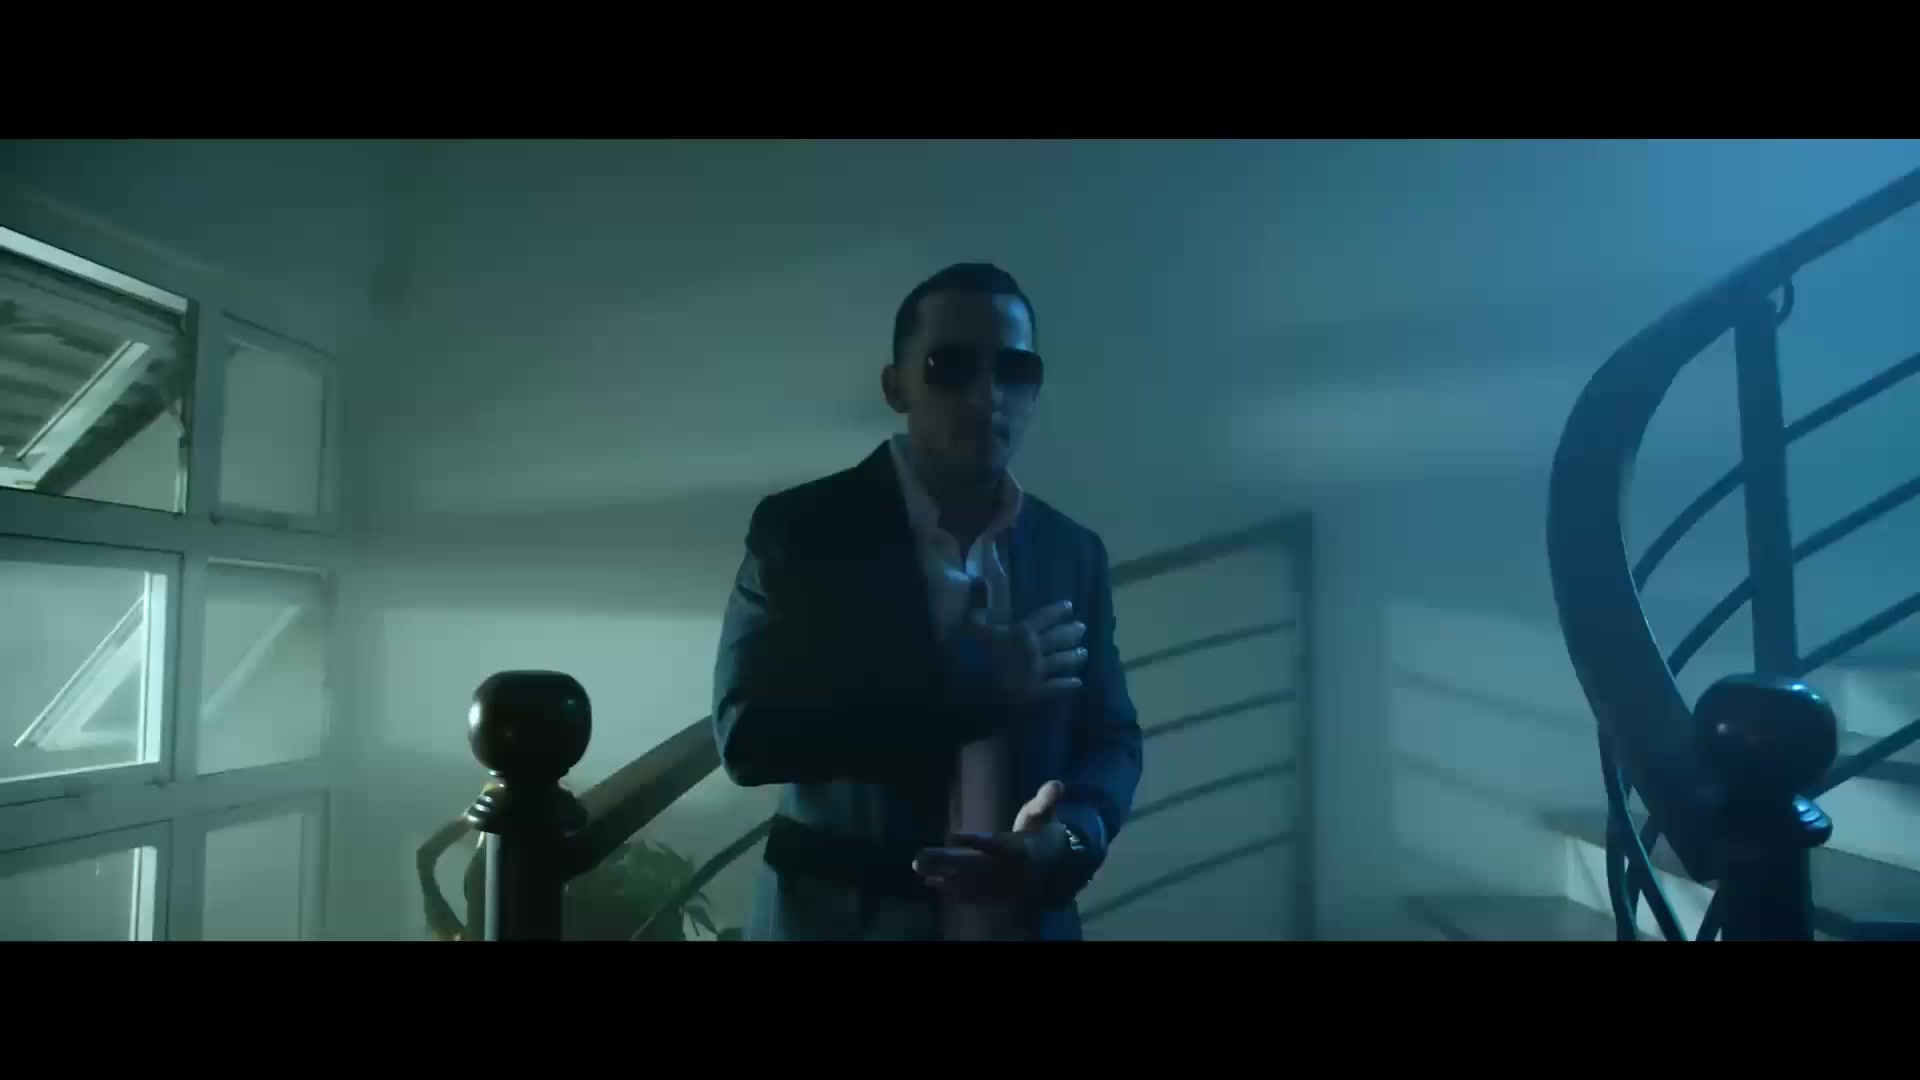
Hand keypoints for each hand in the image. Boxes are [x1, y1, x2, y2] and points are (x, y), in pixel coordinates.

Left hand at [913, 781, 1067, 901]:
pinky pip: (974, 897)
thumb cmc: (1043, 835)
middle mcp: (1009, 869)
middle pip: (974, 866)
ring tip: (919, 869)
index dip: (973, 840)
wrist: (1060, 869)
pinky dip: (954, 893)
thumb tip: (1056, 783)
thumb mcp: (1046, 815)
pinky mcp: (998, 897)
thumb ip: (1047, 800)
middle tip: (918, 858)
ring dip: (944, 877)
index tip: (949, 836)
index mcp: (1020, 847)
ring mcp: (1002, 886)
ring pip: (969, 883)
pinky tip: (932, 884)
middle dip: (946, 863)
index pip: (994, 843)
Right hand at [962, 588, 1087, 704]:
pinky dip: (1068, 684)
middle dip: (1072, 632)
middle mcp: (1034, 649)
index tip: (1070, 606)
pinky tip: (1078, 682)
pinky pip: (1056, 687)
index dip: (1059, 610)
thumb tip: (980, 580)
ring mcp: (1036, 671)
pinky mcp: (1034, 691)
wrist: (966, 685)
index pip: (1046, 617)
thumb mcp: (970, 623)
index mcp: (1021, 631)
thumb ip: (979, 602)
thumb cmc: (967, 652)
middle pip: (1059, 638)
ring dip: (1075, 657)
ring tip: (1084, 653)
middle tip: (1083, 628)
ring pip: (1062, 661)